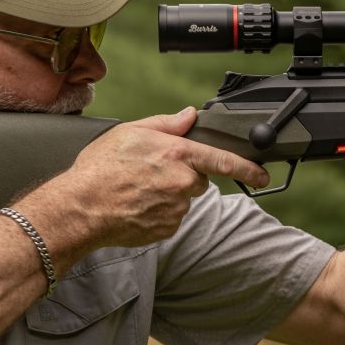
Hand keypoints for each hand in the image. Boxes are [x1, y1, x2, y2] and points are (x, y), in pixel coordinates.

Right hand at [45, 107, 269, 248]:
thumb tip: (190, 116)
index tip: (263, 175)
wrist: (80, 207)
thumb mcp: (132, 132)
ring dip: (169, 194)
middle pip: (198, 179)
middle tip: (151, 173)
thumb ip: (167, 124)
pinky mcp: (167, 229)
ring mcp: (176, 209)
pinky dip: (159, 212)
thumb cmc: (100, 168)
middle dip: (183, 175)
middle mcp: (182, 183)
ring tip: (138, 189)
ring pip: (183, 199)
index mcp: (178, 155)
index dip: (248, 169)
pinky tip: (137, 205)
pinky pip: (171, 218)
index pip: (223, 160)